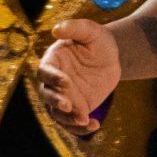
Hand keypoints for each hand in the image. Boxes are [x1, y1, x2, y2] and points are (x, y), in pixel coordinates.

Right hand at [38, 19, 117, 134]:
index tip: (66, 82)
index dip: (53, 78)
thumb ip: (75, 28)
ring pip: (58, 113)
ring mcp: (63, 97)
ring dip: (68, 119)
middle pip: (46, 95)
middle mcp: (53, 81)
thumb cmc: (98, 41)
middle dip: (56, 102)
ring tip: (84, 120)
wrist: (111, 58)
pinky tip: (94, 125)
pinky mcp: (75, 109)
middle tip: (70, 106)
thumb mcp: (91, 31)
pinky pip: (73, 123)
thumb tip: (56, 30)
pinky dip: (80, 128)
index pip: (45, 71)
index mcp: (52, 61)